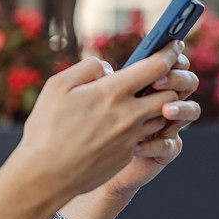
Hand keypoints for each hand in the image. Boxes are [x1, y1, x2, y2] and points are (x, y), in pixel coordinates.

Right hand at [14, 42, 182, 206]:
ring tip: (140, 98)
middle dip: (169, 82)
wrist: (46, 174)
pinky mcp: (128, 155)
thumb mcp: (58, 85)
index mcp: (112, 93)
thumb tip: (109, 69)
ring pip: (161, 116)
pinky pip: (145, 135)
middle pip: (170, 94)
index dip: (168, 53)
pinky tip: (122, 123)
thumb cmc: (47, 127)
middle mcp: (129, 115)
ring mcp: (131, 138)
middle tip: (158, 75)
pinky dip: (142, 125)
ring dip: (157, 105)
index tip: (172, 44)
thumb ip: (88, 68)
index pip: (156, 67)